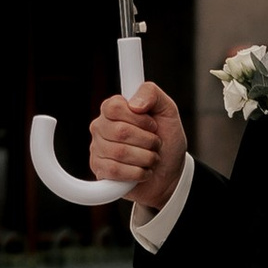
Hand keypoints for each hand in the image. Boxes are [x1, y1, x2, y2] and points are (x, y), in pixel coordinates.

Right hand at [88, 77, 187, 211]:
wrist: (170, 172)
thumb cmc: (166, 140)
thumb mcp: (167, 110)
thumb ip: (151, 94)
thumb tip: (134, 104)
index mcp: (113, 109)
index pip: (114, 107)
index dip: (139, 119)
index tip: (153, 125)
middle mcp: (101, 127)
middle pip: (120, 131)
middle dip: (147, 141)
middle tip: (155, 144)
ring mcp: (98, 149)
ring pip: (120, 153)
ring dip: (146, 158)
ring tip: (151, 157)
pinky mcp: (100, 170)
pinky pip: (116, 171)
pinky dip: (137, 172)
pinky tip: (143, 170)